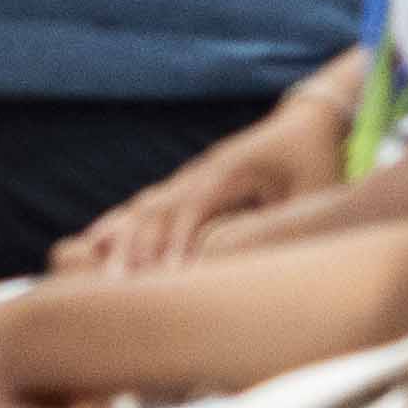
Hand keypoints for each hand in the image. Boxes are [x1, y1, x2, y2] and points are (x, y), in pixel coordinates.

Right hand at [61, 107, 336, 277]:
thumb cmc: (316, 163)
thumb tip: (271, 268)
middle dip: (132, 245)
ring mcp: (192, 175)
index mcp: (230, 172)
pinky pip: (150, 206)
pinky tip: (96, 243)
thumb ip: (292, 227)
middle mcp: (202, 171)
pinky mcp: (191, 185)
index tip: (162, 278)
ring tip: (89, 266)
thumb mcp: (317, 196)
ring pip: (146, 205)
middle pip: (156, 208)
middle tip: (111, 285)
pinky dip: (123, 224)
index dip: (175, 242)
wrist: (307, 122)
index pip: (191, 209)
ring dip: (120, 236)